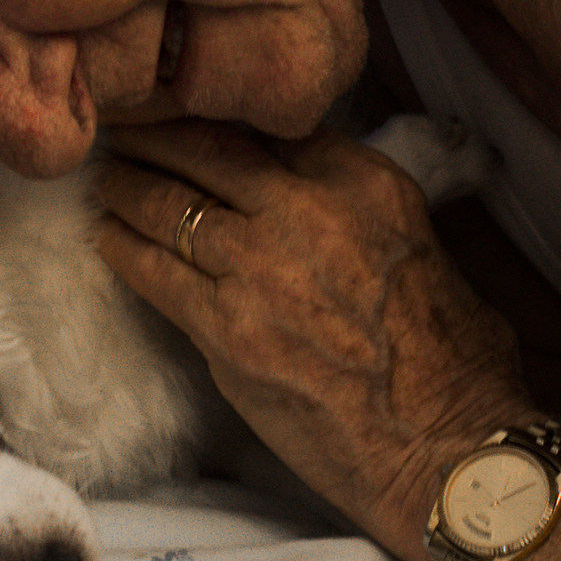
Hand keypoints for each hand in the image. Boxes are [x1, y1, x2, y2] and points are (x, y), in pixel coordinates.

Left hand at [95, 119, 533, 559]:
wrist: (447, 448)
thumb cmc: (455, 365)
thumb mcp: (421, 247)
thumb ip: (358, 211)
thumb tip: (308, 201)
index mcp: (367, 182)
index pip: (272, 124)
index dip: (218, 114)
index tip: (190, 111)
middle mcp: (310, 209)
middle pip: (208, 149)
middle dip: (156, 134)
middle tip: (124, 127)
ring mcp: (262, 267)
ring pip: (168, 204)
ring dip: (127, 188)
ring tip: (106, 180)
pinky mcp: (226, 328)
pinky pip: (153, 272)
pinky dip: (123, 249)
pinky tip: (106, 237)